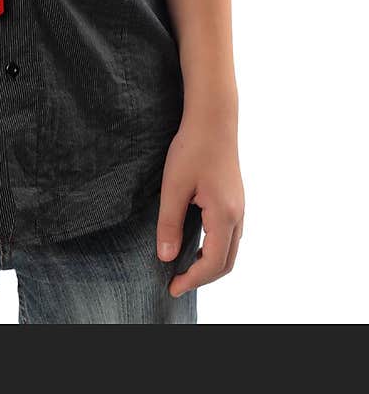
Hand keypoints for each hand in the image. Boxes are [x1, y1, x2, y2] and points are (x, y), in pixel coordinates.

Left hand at [156, 104, 244, 297]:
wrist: (213, 118)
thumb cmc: (192, 148)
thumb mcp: (173, 186)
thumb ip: (169, 224)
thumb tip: (165, 257)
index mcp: (224, 215)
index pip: (212, 263)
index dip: (192, 279)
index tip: (172, 287)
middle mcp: (237, 215)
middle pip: (226, 263)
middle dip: (203, 277)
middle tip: (177, 282)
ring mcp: (240, 207)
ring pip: (231, 249)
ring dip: (210, 264)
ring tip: (185, 267)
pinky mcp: (236, 199)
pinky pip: (231, 235)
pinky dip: (216, 249)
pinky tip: (197, 243)